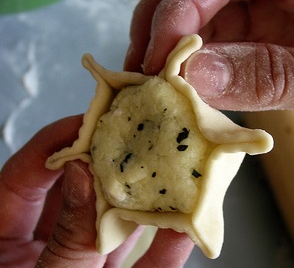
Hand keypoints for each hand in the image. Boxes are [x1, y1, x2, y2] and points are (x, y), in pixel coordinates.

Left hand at [0, 116, 192, 266]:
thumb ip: (66, 233)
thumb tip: (84, 172)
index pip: (29, 174)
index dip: (60, 142)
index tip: (93, 120)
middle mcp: (39, 248)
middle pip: (77, 193)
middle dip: (109, 166)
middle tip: (139, 139)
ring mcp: (76, 266)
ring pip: (110, 226)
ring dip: (142, 204)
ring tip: (170, 173)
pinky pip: (137, 266)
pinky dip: (162, 251)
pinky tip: (185, 227)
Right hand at [126, 0, 293, 160]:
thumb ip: (277, 76)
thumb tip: (196, 73)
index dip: (183, 3)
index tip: (159, 52)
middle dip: (164, 19)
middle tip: (141, 65)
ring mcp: (272, 23)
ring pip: (202, 20)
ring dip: (170, 48)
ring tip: (150, 83)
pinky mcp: (264, 54)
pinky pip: (215, 53)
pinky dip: (191, 71)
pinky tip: (180, 91)